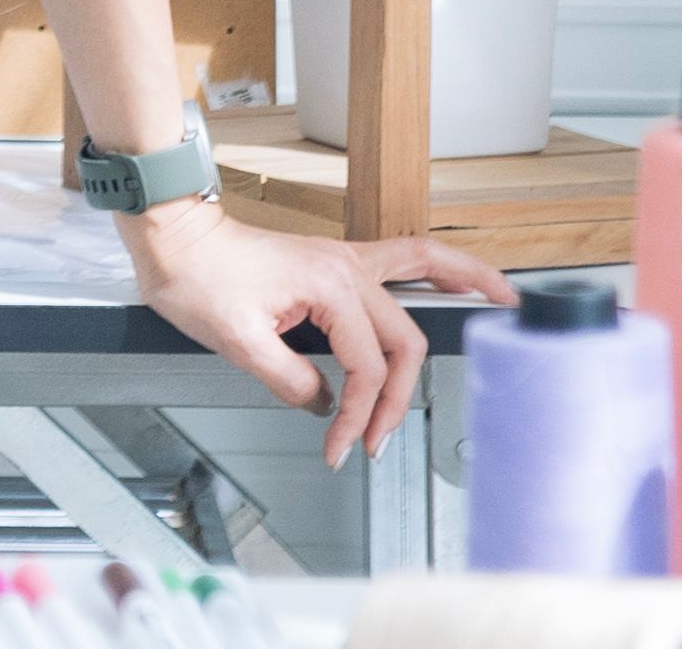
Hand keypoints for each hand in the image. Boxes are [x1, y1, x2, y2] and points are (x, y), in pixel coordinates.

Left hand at [122, 194, 508, 465]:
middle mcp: (348, 266)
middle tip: (377, 441)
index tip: (339, 446)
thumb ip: (289, 380)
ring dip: (466, 292)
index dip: (359, 414)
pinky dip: (441, 266)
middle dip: (397, 397)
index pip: (367, 367)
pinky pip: (406, 258)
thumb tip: (324, 402)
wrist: (172, 235)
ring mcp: (348, 259)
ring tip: (509, 305)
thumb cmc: (194, 275)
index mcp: (329, 285)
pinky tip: (463, 275)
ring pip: (425, 277)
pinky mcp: (340, 261)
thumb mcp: (234, 340)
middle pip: (403, 341)